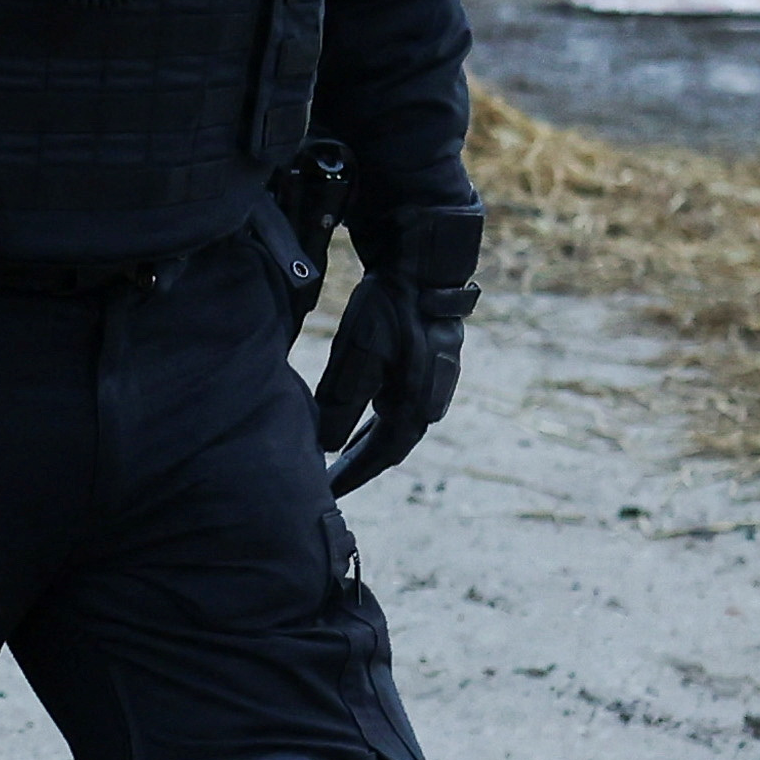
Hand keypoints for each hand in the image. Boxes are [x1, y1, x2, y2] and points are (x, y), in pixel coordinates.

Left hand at [312, 270, 471, 497]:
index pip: (381, 456)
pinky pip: (400, 404)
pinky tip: (366, 418)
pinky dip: (379, 419)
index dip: (353, 475)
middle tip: (330, 481)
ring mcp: (433, 384)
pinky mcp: (428, 366)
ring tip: (341, 458)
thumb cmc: (389, 310)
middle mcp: (429, 401)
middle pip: (390, 446)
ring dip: (370, 443)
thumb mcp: (358, 355)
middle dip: (360, 464)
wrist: (423, 266)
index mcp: (414, 406)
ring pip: (396, 425)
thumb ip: (341, 403)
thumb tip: (326, 445)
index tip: (327, 493)